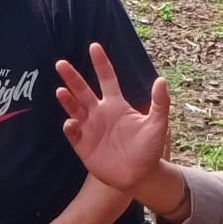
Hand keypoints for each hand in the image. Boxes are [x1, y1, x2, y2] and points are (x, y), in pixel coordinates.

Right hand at [56, 43, 169, 192]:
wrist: (140, 176)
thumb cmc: (150, 150)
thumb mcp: (157, 124)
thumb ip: (160, 103)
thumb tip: (161, 80)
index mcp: (116, 105)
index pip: (107, 79)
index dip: (101, 63)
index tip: (94, 46)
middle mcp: (100, 113)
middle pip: (83, 90)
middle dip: (72, 77)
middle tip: (61, 63)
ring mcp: (90, 128)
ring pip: (74, 109)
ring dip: (67, 100)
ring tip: (61, 90)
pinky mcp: (83, 145)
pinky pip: (73, 133)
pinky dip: (70, 126)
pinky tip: (72, 122)